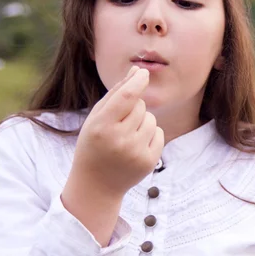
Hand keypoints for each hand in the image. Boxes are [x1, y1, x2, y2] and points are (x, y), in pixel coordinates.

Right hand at [69, 66, 163, 198]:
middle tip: (120, 123)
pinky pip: (159, 133)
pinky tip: (136, 146)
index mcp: (101, 126)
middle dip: (135, 108)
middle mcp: (119, 139)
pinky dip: (151, 135)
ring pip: (152, 119)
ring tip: (127, 136)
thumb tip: (137, 70)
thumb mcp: (96, 118)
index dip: (137, 82)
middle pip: (141, 107)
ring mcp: (136, 152)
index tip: (143, 72)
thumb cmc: (94, 144)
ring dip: (143, 122)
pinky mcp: (149, 161)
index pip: (126, 97)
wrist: (96, 184)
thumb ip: (116, 93)